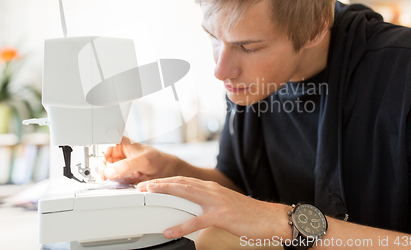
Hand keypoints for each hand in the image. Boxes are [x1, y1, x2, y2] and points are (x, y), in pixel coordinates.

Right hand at [99, 136, 178, 183]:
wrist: (166, 171)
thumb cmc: (157, 159)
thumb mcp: (143, 160)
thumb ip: (126, 166)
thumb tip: (109, 172)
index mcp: (119, 142)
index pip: (101, 147)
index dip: (100, 157)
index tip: (103, 167)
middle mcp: (116, 153)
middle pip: (101, 162)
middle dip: (107, 170)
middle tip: (112, 176)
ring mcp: (117, 165)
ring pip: (105, 173)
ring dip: (114, 177)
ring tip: (129, 175)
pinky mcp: (119, 176)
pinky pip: (112, 181)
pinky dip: (119, 183)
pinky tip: (130, 179)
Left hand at [136, 177, 287, 239]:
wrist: (268, 217)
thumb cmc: (247, 214)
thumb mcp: (224, 204)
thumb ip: (207, 203)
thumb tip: (192, 209)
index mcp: (211, 188)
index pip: (184, 180)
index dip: (166, 181)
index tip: (151, 183)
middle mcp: (212, 190)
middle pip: (180, 183)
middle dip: (160, 184)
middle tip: (142, 186)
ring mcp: (216, 201)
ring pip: (185, 194)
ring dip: (165, 194)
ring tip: (149, 197)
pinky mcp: (221, 215)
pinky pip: (196, 221)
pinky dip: (181, 226)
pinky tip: (169, 230)